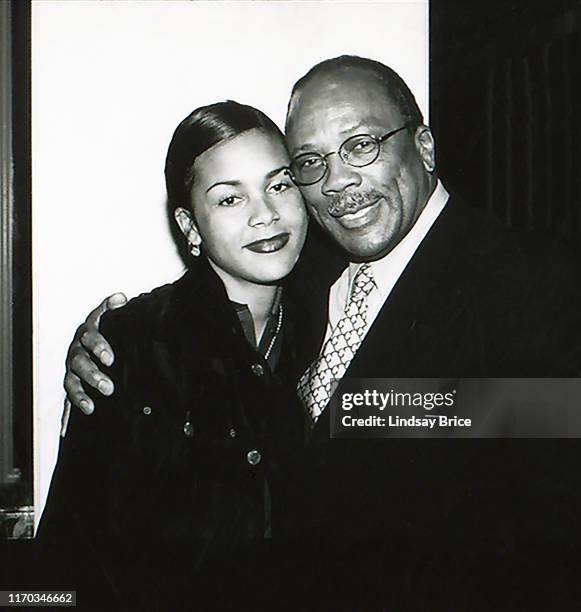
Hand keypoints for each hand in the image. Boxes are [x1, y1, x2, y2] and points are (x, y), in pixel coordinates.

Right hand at [62, 293, 126, 432]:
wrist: (95, 341)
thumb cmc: (107, 329)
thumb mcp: (109, 316)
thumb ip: (113, 307)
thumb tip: (122, 297)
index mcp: (86, 333)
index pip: (90, 337)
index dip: (99, 347)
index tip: (110, 358)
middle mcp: (76, 352)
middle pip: (80, 364)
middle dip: (93, 376)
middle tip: (108, 387)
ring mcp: (72, 370)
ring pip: (71, 383)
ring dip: (80, 395)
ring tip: (91, 407)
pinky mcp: (72, 385)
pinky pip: (67, 400)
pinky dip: (68, 414)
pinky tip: (66, 430)